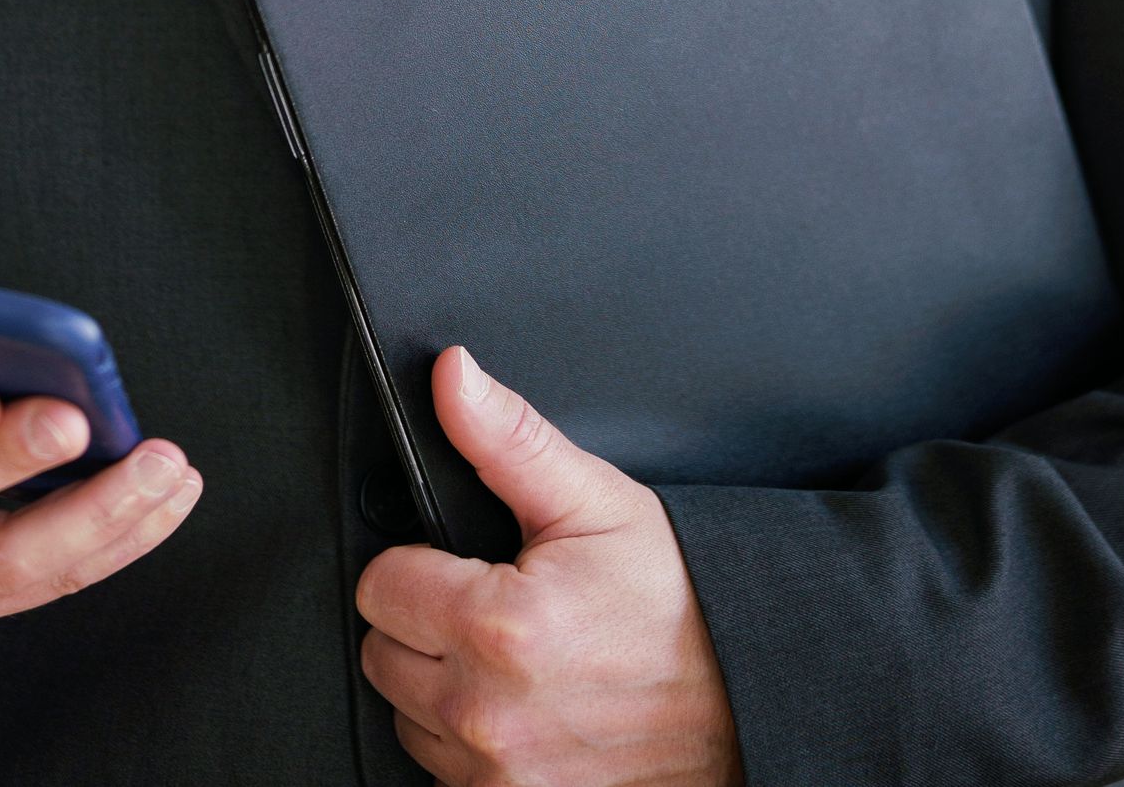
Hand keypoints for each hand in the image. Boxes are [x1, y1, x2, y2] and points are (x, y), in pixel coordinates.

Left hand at [356, 349, 740, 785]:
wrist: (743, 702)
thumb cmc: (676, 607)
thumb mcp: (598, 503)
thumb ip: (508, 438)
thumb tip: (453, 378)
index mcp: (501, 627)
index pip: (380, 585)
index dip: (419, 563)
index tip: (465, 565)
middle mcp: (488, 713)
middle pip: (384, 653)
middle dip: (426, 623)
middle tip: (493, 609)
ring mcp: (498, 777)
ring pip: (409, 716)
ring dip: (444, 687)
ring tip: (512, 661)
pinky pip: (443, 775)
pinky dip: (469, 747)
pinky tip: (519, 712)